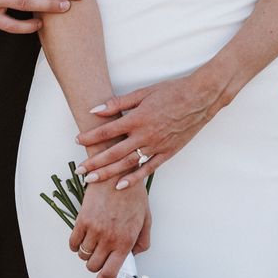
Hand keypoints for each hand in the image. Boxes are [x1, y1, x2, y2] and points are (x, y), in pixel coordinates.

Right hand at [67, 180, 149, 277]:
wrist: (118, 172)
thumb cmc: (133, 195)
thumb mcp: (146, 220)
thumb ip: (142, 242)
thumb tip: (132, 256)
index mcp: (125, 241)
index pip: (110, 273)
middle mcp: (108, 238)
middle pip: (93, 266)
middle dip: (96, 265)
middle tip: (101, 256)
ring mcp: (94, 230)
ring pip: (83, 255)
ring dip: (87, 254)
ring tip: (93, 243)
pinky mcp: (82, 220)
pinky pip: (73, 243)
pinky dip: (75, 245)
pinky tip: (82, 238)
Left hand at [75, 70, 227, 186]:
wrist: (200, 99)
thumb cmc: (171, 92)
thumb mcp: (143, 92)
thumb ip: (118, 102)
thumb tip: (96, 109)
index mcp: (137, 118)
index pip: (107, 131)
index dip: (90, 137)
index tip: (77, 141)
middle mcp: (145, 135)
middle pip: (113, 152)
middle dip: (94, 162)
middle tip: (79, 170)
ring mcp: (156, 146)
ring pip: (127, 164)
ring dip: (108, 173)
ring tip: (91, 180)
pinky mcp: (167, 153)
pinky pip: (147, 169)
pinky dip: (133, 178)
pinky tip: (119, 186)